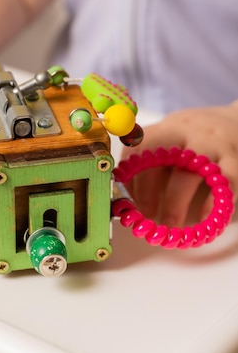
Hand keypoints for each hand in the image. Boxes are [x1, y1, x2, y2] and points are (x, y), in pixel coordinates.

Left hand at [121, 103, 237, 226]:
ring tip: (170, 225)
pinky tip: (202, 219)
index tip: (125, 201)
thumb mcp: (173, 135)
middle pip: (158, 158)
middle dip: (147, 191)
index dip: (128, 177)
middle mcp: (187, 132)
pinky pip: (222, 187)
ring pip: (189, 174)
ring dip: (175, 203)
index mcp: (166, 127)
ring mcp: (213, 146)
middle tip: (145, 216)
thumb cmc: (198, 136)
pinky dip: (210, 206)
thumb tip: (125, 194)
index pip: (137, 147)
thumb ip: (152, 157)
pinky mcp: (236, 162)